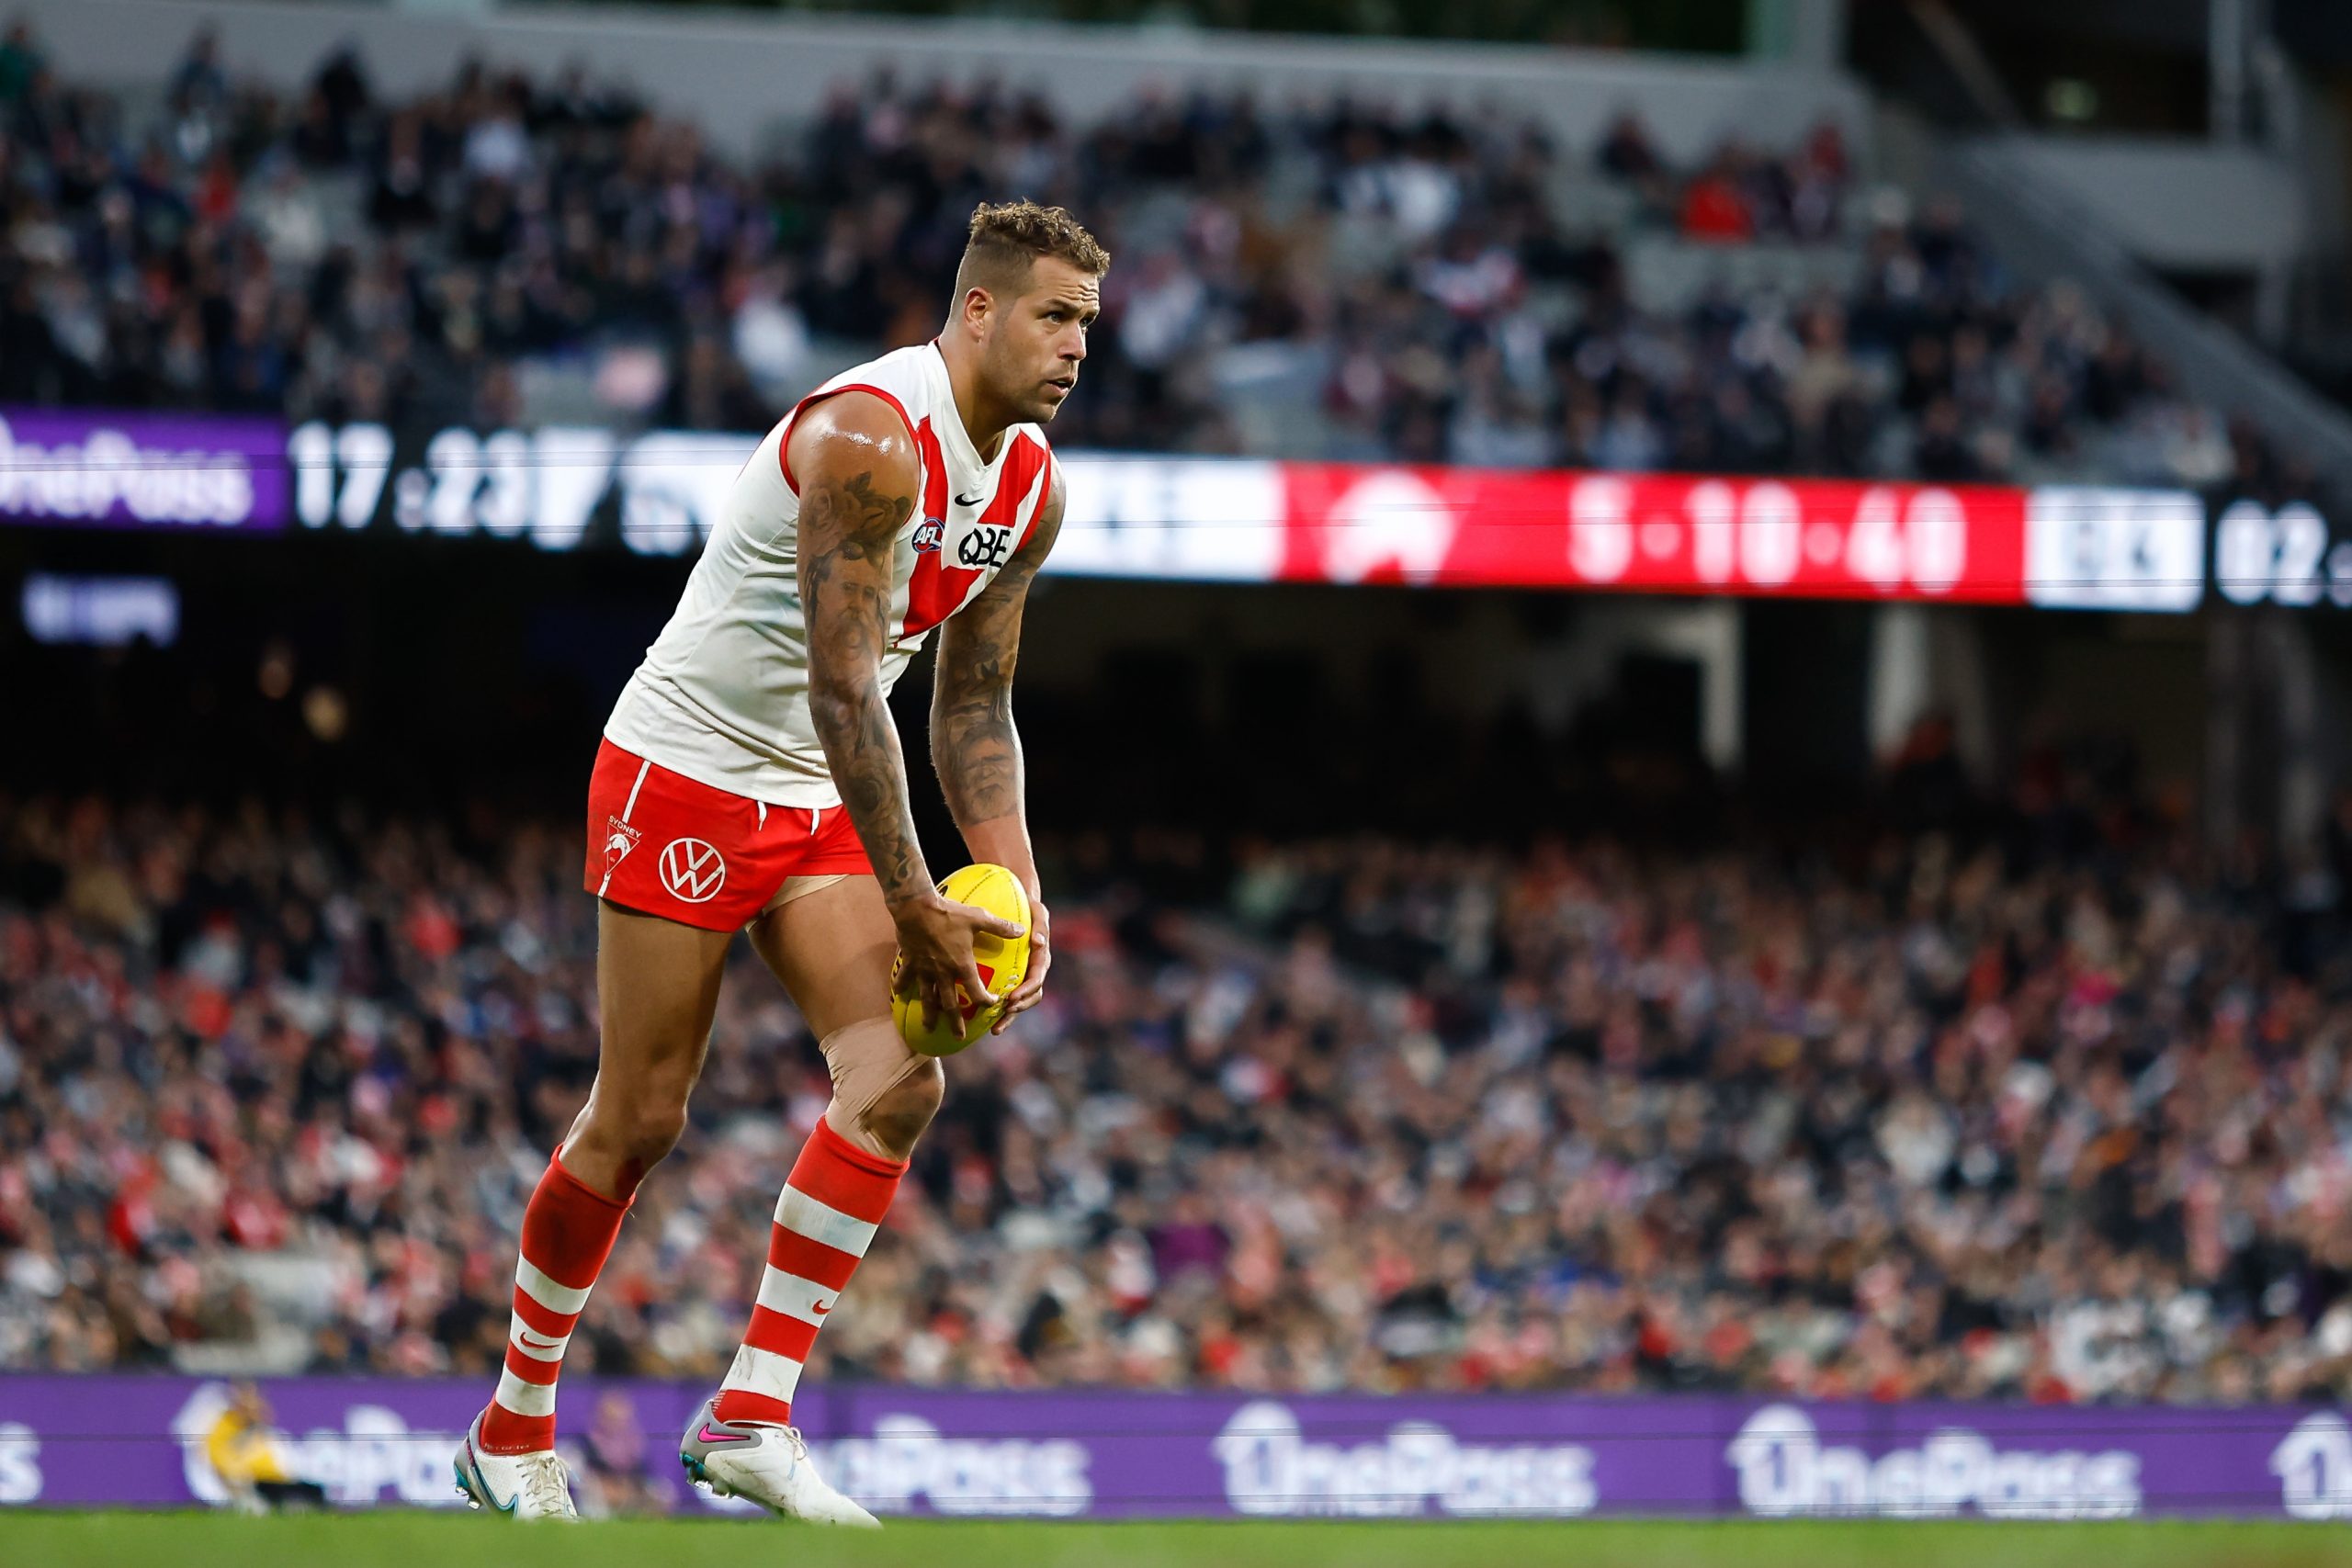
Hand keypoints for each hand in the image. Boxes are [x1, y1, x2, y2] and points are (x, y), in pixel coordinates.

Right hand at [892, 892, 1024, 1031]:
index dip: (985, 1000)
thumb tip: (1022, 931)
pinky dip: (901, 987)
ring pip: (926, 997)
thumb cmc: (949, 913)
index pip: (976, 991)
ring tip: (928, 1027)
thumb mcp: (979, 918)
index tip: (991, 1004)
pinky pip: (904, 978)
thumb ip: (1000, 927)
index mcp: (961, 965)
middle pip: (950, 1004)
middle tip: (959, 1037)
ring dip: (928, 1014)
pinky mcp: (909, 962)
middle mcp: (942, 972)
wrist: (916, 906)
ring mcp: (924, 969)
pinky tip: (899, 994)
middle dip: (955, 1022)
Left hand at [993, 898, 1050, 1033]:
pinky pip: (1007, 998)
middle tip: (1003, 1014)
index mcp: (1041, 959)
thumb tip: (1037, 941)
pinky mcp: (1012, 978)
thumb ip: (1040, 925)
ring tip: (995, 1028)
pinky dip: (998, 1010)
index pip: (1036, 979)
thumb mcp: (1038, 912)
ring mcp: (1024, 976)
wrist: (1023, 907)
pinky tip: (984, 1020)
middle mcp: (1034, 971)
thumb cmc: (1030, 909)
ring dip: (1009, 1017)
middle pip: (1031, 997)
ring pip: (1020, 1003)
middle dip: (1018, 1009)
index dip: (1026, 991)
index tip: (1013, 998)